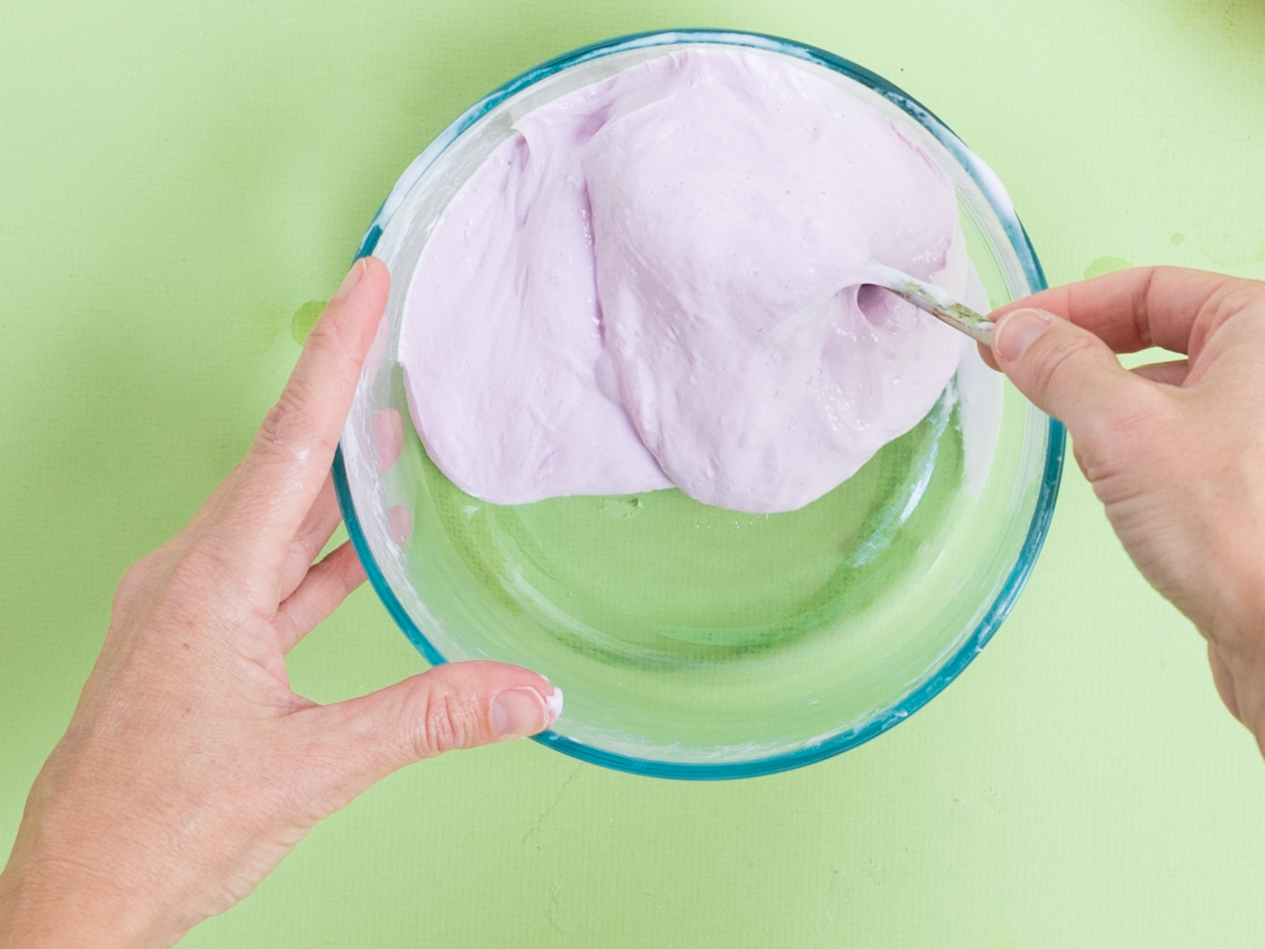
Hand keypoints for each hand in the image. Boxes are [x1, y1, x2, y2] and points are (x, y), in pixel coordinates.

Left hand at [0, 258, 561, 948]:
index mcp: (210, 583)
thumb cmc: (162, 829)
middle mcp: (188, 578)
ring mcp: (185, 611)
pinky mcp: (193, 646)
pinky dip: (315, 549)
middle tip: (383, 329)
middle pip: (278, 461)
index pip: (290, 444)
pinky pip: (265, 571)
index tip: (366, 283)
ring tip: (384, 429)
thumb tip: (528, 694)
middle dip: (337, 392)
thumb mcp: (312, 768)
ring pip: (271, 517)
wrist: (79, 900)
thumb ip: (429, 718)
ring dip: (330, 475)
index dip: (336, 356)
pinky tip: (355, 548)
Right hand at [984, 267, 1264, 749]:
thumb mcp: (1122, 428)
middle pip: (1158, 333)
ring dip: (1112, 412)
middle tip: (1022, 372)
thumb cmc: (1239, 531)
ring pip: (1165, 389)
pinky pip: (1179, 437)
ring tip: (1087, 447)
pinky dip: (1137, 452)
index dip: (1066, 305)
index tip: (1008, 329)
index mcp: (1264, 329)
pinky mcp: (1254, 479)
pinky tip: (1123, 491)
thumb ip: (1062, 368)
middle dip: (1087, 358)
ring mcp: (1264, 426)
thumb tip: (1019, 334)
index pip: (1149, 287)